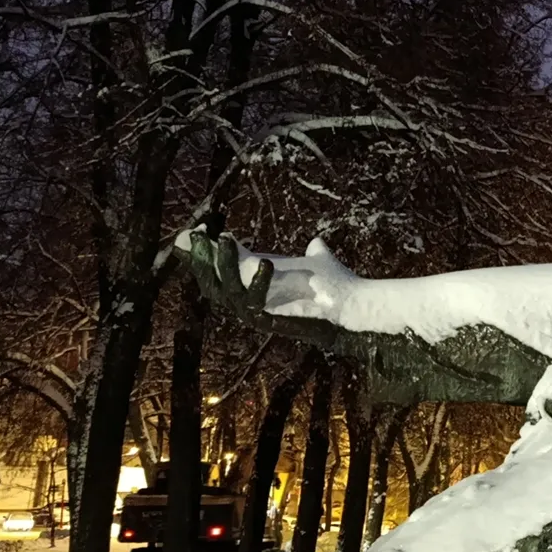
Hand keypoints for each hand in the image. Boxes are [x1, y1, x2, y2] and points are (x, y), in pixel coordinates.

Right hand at [172, 229, 340, 347]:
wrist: (355, 308)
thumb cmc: (336, 290)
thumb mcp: (317, 265)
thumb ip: (313, 253)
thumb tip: (316, 241)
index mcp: (253, 288)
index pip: (217, 273)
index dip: (202, 255)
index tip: (196, 230)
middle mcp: (249, 303)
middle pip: (211, 285)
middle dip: (201, 259)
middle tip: (199, 234)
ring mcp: (257, 314)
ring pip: (227, 292)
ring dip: (224, 265)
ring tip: (227, 240)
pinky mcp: (270, 321)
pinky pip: (254, 303)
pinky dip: (257, 282)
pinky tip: (264, 262)